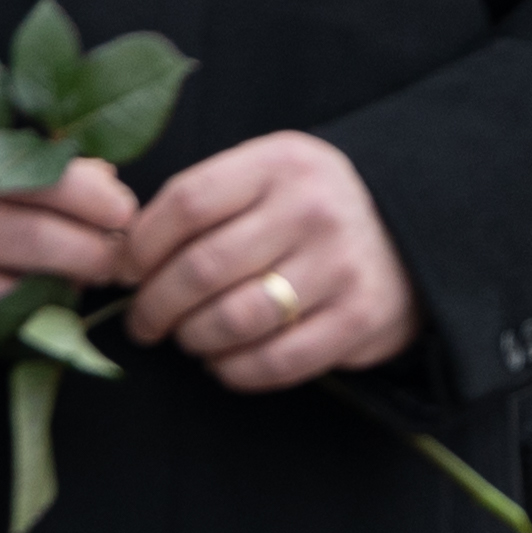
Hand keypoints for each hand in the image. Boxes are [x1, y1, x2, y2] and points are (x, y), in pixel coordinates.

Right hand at [0, 129, 134, 358]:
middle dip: (94, 254)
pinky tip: (28, 313)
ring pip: (12, 298)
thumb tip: (106, 184)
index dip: (97, 200)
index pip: (40, 179)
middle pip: (36, 244)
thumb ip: (25, 155)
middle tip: (117, 258)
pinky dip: (11, 330)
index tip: (125, 212)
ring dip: (58, 295)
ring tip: (74, 282)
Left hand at [119, 131, 420, 392]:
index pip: (186, 203)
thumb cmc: (310, 209)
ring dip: (192, 339)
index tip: (127, 271)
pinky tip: (225, 359)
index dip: (140, 247)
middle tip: (145, 321)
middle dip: (154, 306)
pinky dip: (233, 370)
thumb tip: (118, 255)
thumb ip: (202, 201)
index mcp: (283, 162)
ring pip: (231, 320)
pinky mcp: (360, 317)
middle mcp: (314, 208)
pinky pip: (273, 361)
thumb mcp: (266, 176)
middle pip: (200, 268)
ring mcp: (341, 264)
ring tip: (188, 336)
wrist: (413, 233)